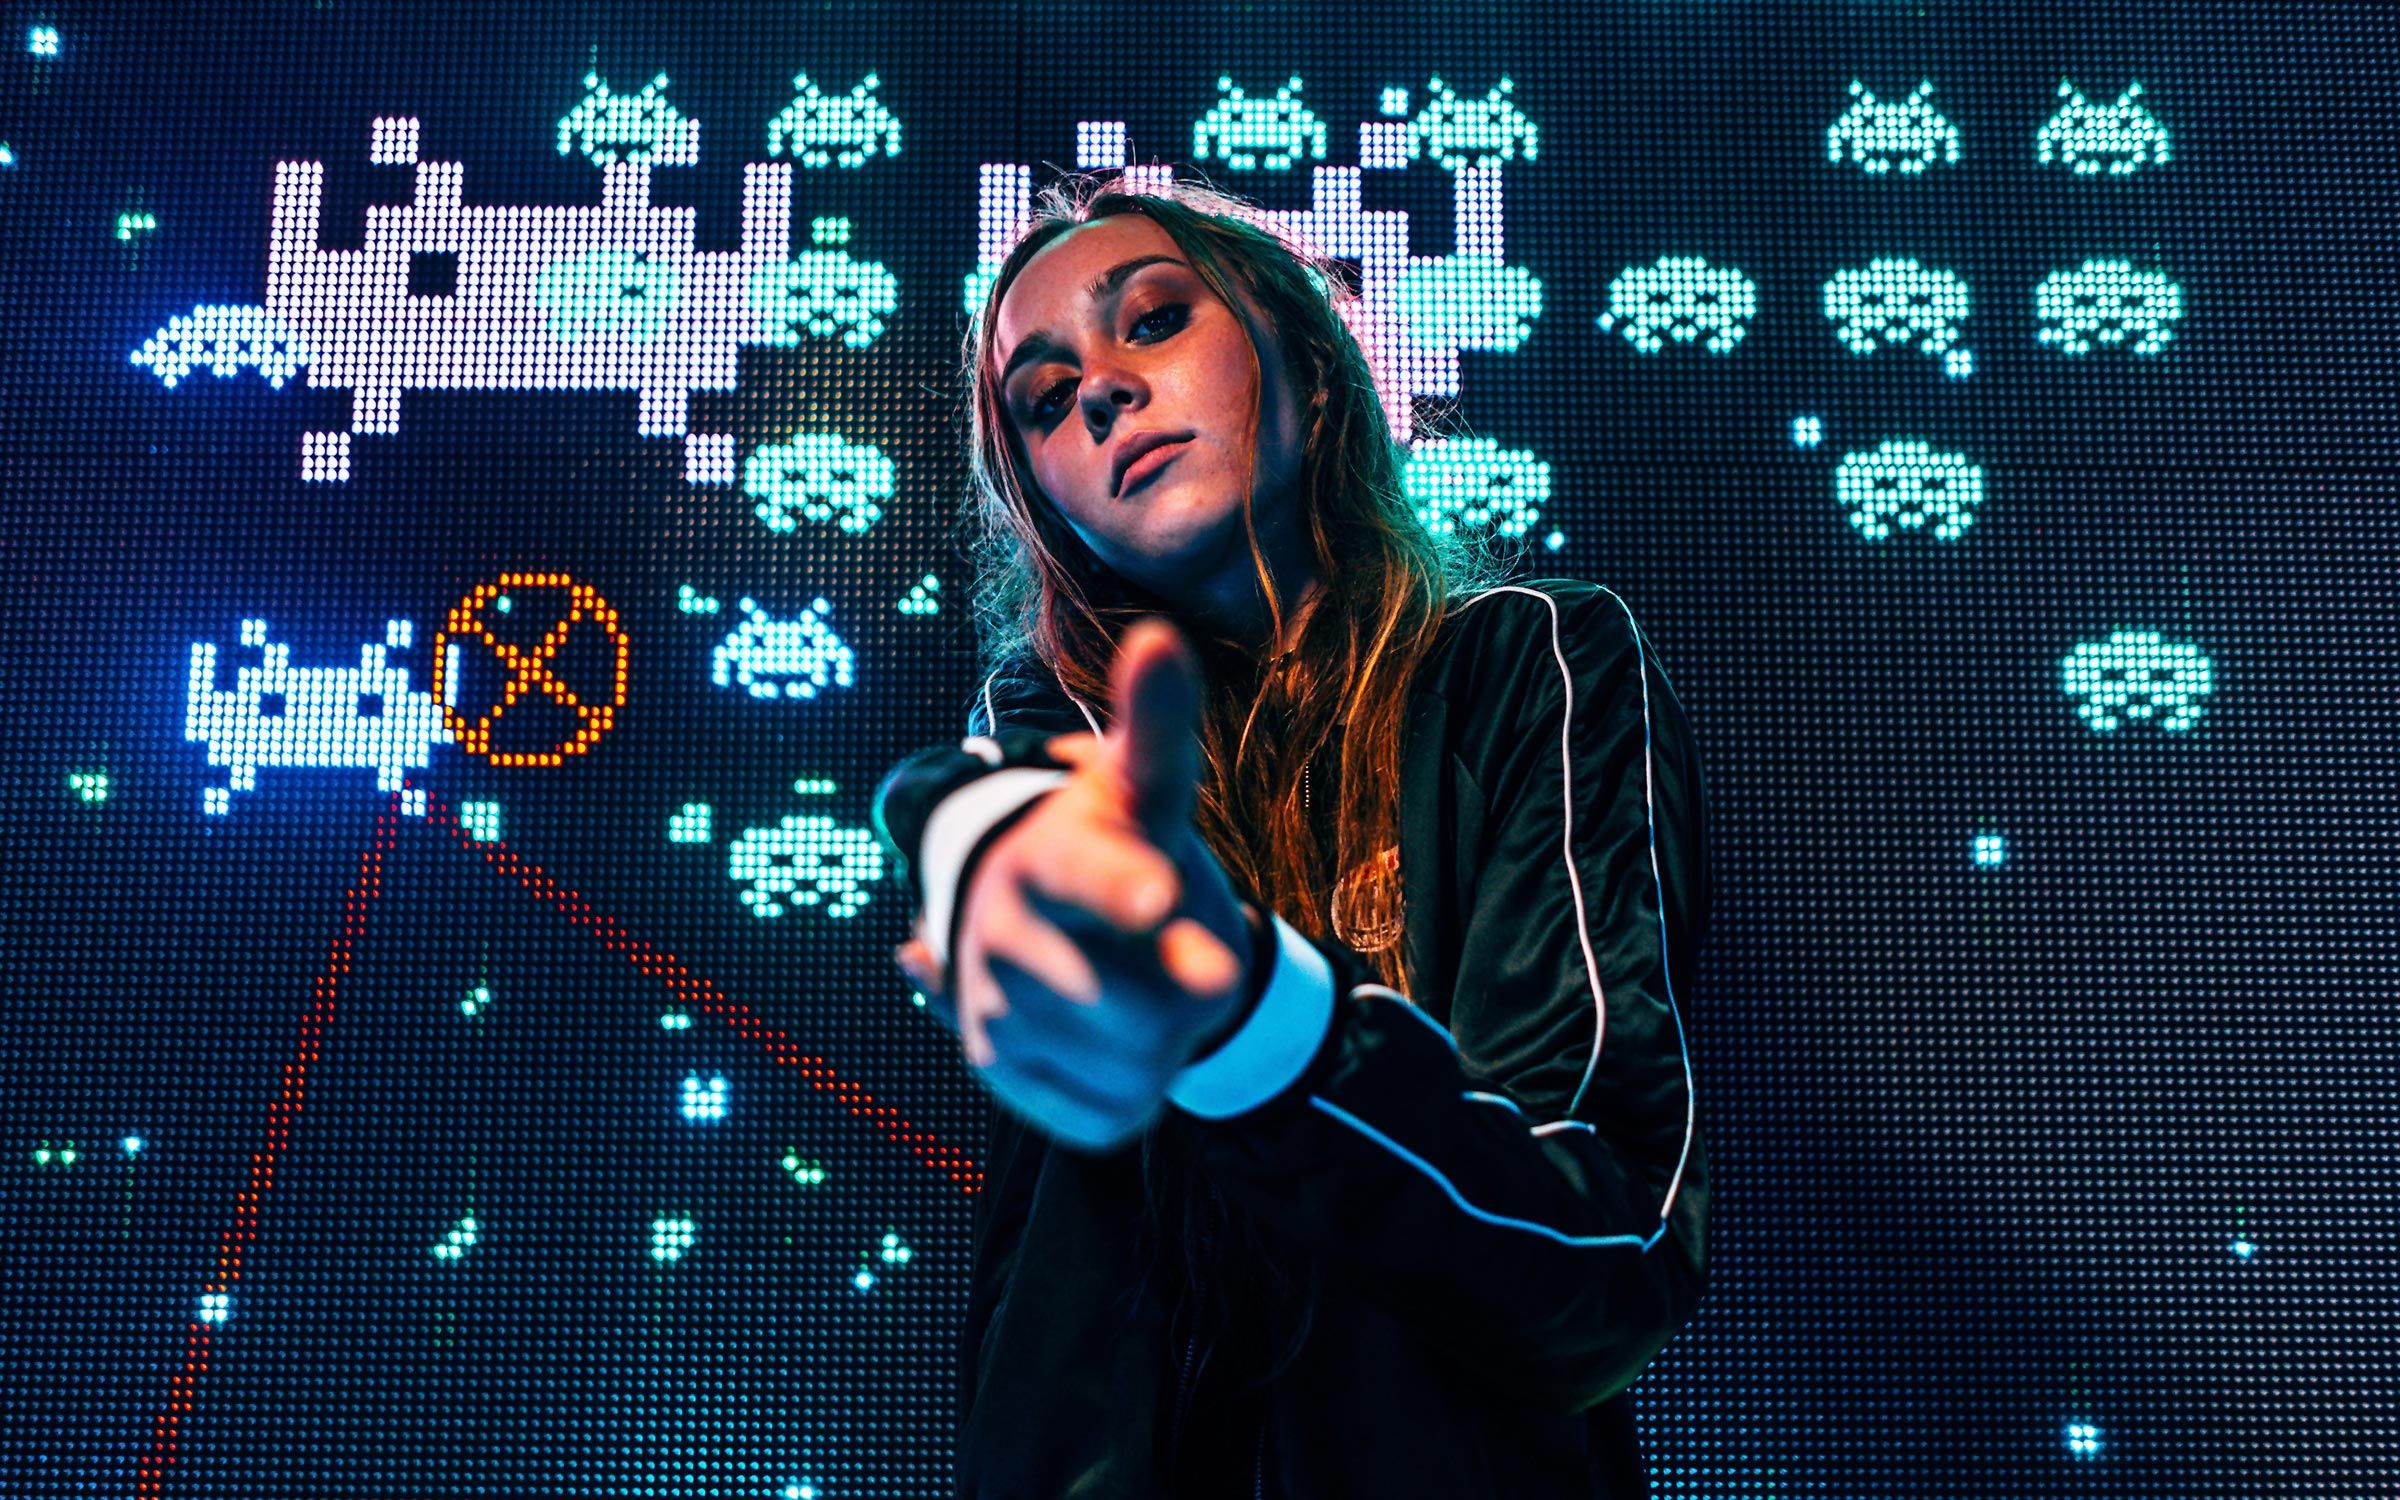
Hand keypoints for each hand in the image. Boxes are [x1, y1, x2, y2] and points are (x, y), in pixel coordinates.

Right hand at [893, 619, 1255, 1151]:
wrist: (1058, 922)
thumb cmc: (1122, 842)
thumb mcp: (1149, 787)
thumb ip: (1162, 730)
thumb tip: (1159, 637)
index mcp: (1049, 856)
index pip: (1086, 874)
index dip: (1121, 888)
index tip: (1160, 897)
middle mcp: (1002, 933)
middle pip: (1130, 1003)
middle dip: (1182, 992)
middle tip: (1183, 951)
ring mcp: (996, 1009)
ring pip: (1126, 1065)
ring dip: (1163, 1039)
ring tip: (1142, 983)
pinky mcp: (1004, 1075)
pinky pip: (1106, 1111)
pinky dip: (1135, 1088)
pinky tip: (1115, 1037)